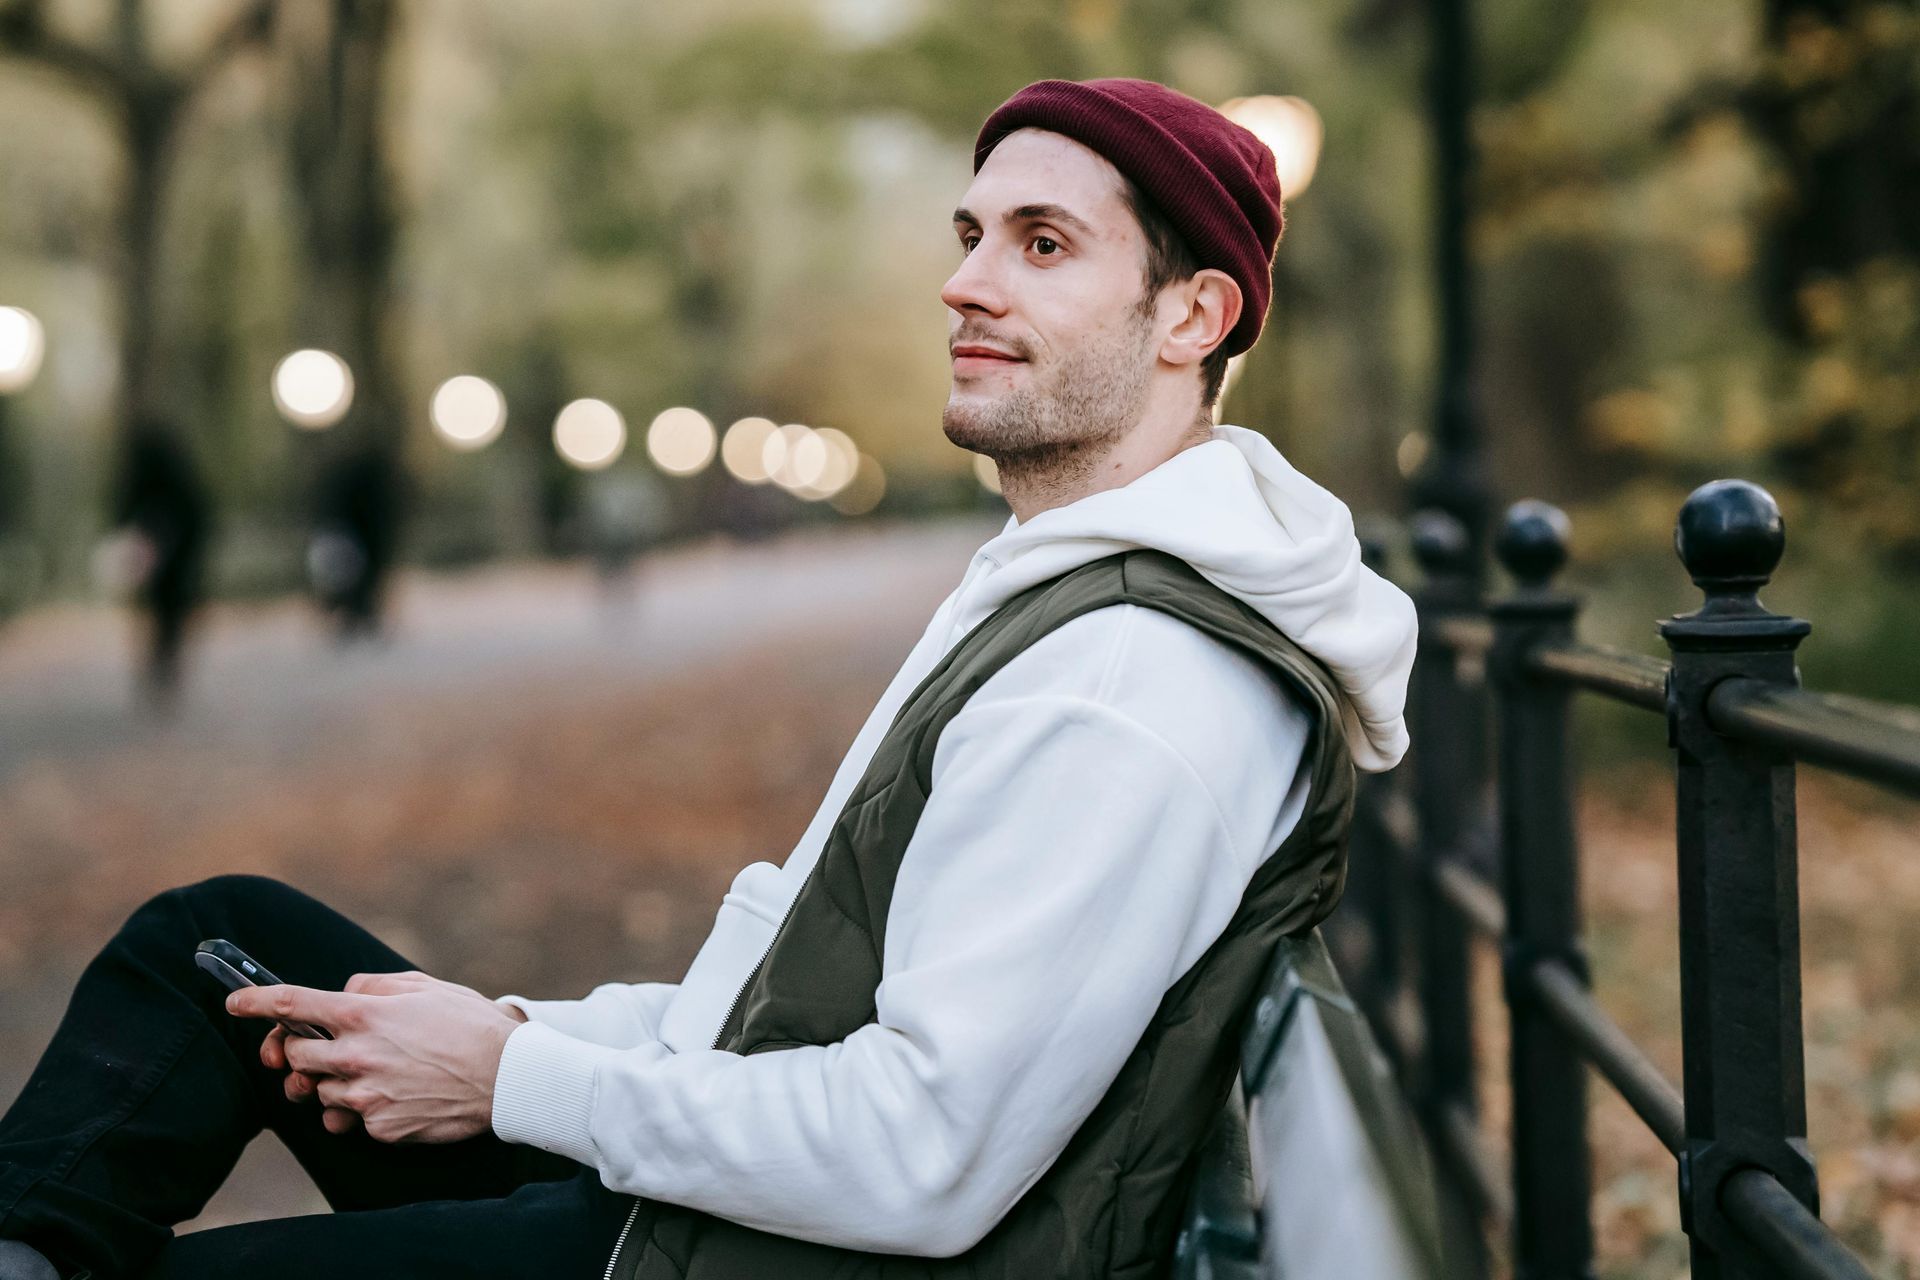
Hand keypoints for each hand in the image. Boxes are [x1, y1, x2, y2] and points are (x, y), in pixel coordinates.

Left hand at [234, 970, 524, 1143]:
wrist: (508, 1077)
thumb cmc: (469, 1024)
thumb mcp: (424, 987)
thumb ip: (374, 987)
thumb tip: (344, 994)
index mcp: (364, 1014)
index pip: (292, 1004)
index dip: (254, 1001)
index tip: (234, 1002)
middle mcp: (357, 1055)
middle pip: (295, 1055)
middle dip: (299, 1050)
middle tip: (316, 1048)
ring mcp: (366, 1095)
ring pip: (321, 1091)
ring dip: (335, 1081)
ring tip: (373, 1072)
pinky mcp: (380, 1127)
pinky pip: (353, 1118)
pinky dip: (365, 1107)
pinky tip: (396, 1094)